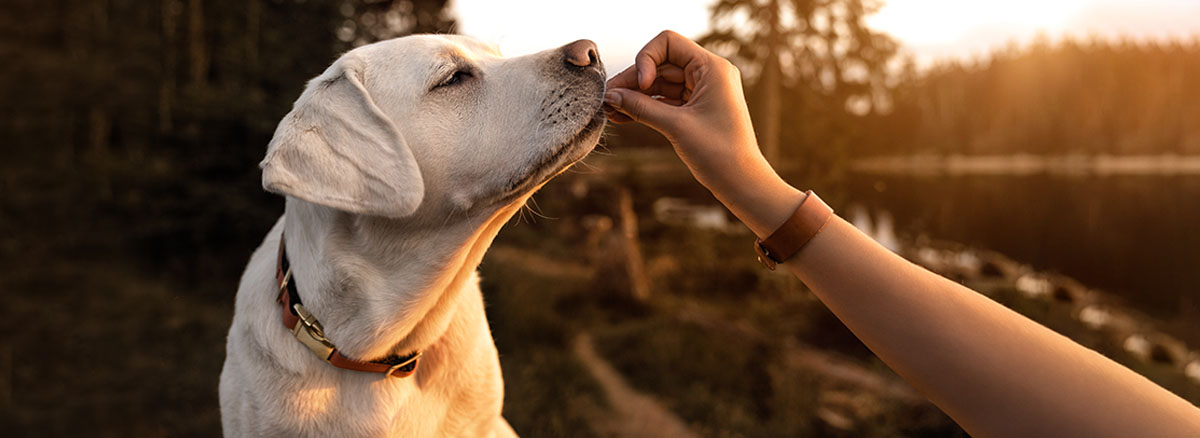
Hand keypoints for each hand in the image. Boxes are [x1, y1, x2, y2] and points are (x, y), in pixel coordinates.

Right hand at [604, 30, 804, 236]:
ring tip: (609, 110)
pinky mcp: (696, 108)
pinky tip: (622, 116)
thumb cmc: (718, 153)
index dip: (647, 59)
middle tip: (606, 99)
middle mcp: (708, 73)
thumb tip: (610, 96)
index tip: (641, 85)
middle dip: (633, 81)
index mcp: (712, 68)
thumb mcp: (675, 126)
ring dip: (636, 95)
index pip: (668, 43)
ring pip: (660, 83)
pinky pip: (665, 100)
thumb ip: (641, 107)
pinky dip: (646, 106)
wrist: (741, 182)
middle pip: (660, 64)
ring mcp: (702, 90)